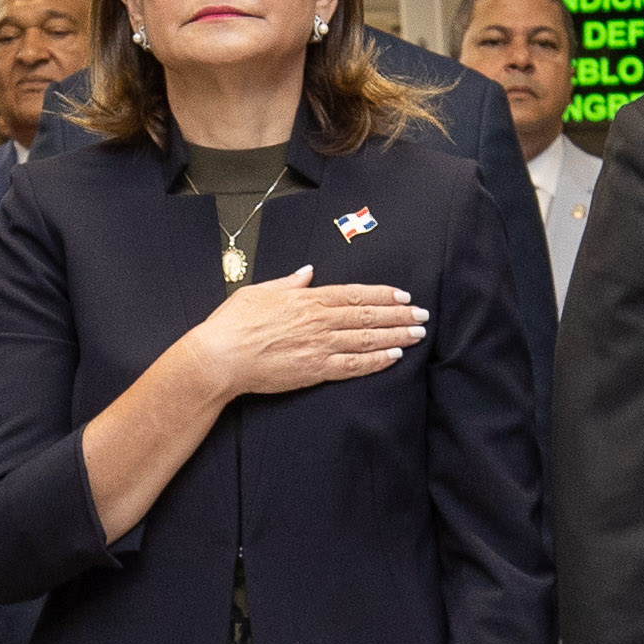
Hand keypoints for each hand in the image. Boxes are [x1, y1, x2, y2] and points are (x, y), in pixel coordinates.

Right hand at [186, 267, 426, 400]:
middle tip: (422, 316)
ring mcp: (319, 346)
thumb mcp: (260, 292)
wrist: (220, 356)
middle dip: (399, 315)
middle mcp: (319, 321)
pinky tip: (394, 358)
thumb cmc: (234, 324)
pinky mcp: (315, 371)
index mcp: (307, 299)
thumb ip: (289, 283)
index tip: (403, 295)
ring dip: (396, 336)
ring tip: (417, 335)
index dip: (382, 294)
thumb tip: (307, 272)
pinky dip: (376, 361)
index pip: (354, 294)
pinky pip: (353, 366)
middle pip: (368, 315)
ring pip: (367, 339)